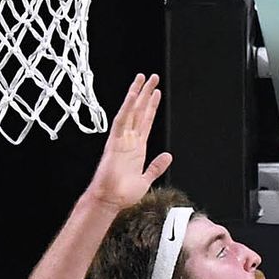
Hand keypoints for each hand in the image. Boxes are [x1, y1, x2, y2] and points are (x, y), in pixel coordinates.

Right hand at [87, 74, 170, 209]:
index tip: (156, 92)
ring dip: (137, 95)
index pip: (146, 121)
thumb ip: (156, 166)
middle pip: (139, 112)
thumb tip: (168, 156)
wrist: (110, 200)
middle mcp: (129, 140)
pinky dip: (127, 107)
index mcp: (137, 148)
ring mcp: (121, 140)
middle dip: (146, 94)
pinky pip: (121, 121)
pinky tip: (133, 95)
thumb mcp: (146, 178)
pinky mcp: (114, 142)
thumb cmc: (123, 193)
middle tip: (152, 77)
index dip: (151, 106)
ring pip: (130, 112)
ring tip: (143, 79)